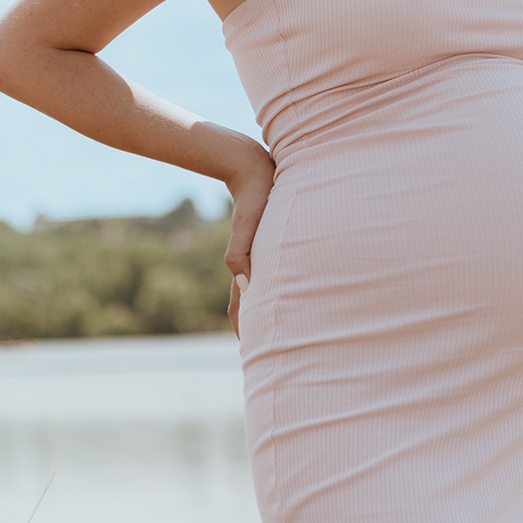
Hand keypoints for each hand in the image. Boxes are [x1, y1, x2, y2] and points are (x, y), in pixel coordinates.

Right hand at [224, 144, 275, 337]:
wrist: (252, 167)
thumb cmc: (256, 194)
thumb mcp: (248, 223)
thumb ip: (240, 252)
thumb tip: (247, 288)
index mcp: (245, 264)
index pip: (242, 308)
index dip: (246, 331)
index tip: (252, 355)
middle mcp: (250, 263)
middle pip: (249, 305)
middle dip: (256, 328)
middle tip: (268, 353)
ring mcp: (258, 253)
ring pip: (259, 290)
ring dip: (264, 311)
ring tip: (279, 330)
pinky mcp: (266, 241)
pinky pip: (268, 273)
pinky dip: (270, 289)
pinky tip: (282, 291)